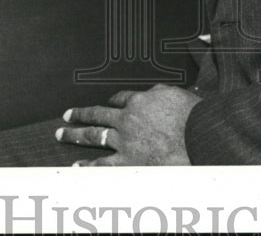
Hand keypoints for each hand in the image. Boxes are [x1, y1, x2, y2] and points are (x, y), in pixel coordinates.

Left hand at [56, 84, 200, 165]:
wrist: (198, 136)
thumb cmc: (192, 115)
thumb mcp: (175, 94)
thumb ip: (159, 93)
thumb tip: (152, 93)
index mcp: (139, 100)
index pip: (121, 98)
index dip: (113, 99)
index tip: (108, 101)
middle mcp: (127, 119)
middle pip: (98, 113)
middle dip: (81, 114)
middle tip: (67, 115)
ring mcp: (125, 140)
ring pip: (94, 135)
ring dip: (76, 135)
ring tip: (62, 134)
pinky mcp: (128, 161)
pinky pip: (103, 164)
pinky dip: (89, 165)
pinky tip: (77, 166)